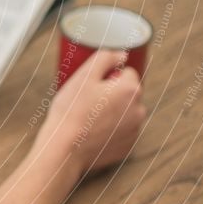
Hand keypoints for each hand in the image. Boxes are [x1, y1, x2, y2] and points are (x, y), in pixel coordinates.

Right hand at [35, 50, 145, 175]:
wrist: (64, 149)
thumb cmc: (71, 111)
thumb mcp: (83, 76)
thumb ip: (105, 58)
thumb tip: (120, 54)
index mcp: (130, 90)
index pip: (127, 72)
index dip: (107, 75)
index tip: (92, 84)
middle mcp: (138, 111)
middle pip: (127, 94)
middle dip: (111, 94)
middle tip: (87, 100)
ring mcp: (133, 131)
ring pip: (124, 113)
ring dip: (111, 112)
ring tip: (87, 117)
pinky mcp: (126, 148)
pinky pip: (120, 132)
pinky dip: (109, 130)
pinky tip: (91, 131)